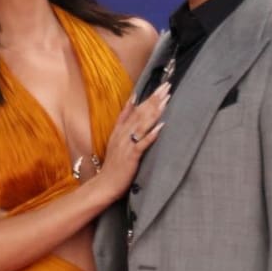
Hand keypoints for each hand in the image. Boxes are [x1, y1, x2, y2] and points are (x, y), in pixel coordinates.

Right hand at [91, 82, 169, 200]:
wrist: (104, 184)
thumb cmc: (114, 165)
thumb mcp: (116, 141)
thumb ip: (123, 123)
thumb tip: (132, 106)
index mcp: (119, 131)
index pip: (135, 109)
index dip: (148, 97)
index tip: (161, 85)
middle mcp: (122, 135)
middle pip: (140, 113)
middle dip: (154, 99)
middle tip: (167, 86)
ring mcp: (126, 145)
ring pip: (141, 125)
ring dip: (154, 112)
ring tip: (166, 100)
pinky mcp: (131, 156)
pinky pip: (142, 144)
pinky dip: (151, 135)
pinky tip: (161, 127)